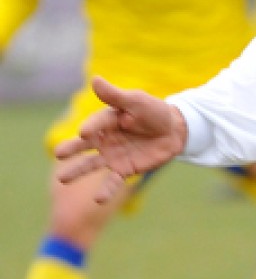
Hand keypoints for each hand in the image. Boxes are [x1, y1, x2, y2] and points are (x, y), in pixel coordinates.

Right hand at [53, 76, 187, 203]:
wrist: (174, 131)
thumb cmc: (153, 112)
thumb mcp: (137, 101)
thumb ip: (115, 96)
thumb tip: (95, 79)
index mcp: (104, 121)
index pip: (95, 125)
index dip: (91, 128)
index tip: (85, 133)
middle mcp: (104, 139)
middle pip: (84, 145)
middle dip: (71, 149)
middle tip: (58, 153)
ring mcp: (112, 156)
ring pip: (91, 164)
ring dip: (78, 171)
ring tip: (62, 178)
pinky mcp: (124, 170)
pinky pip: (113, 181)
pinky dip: (105, 190)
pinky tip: (98, 200)